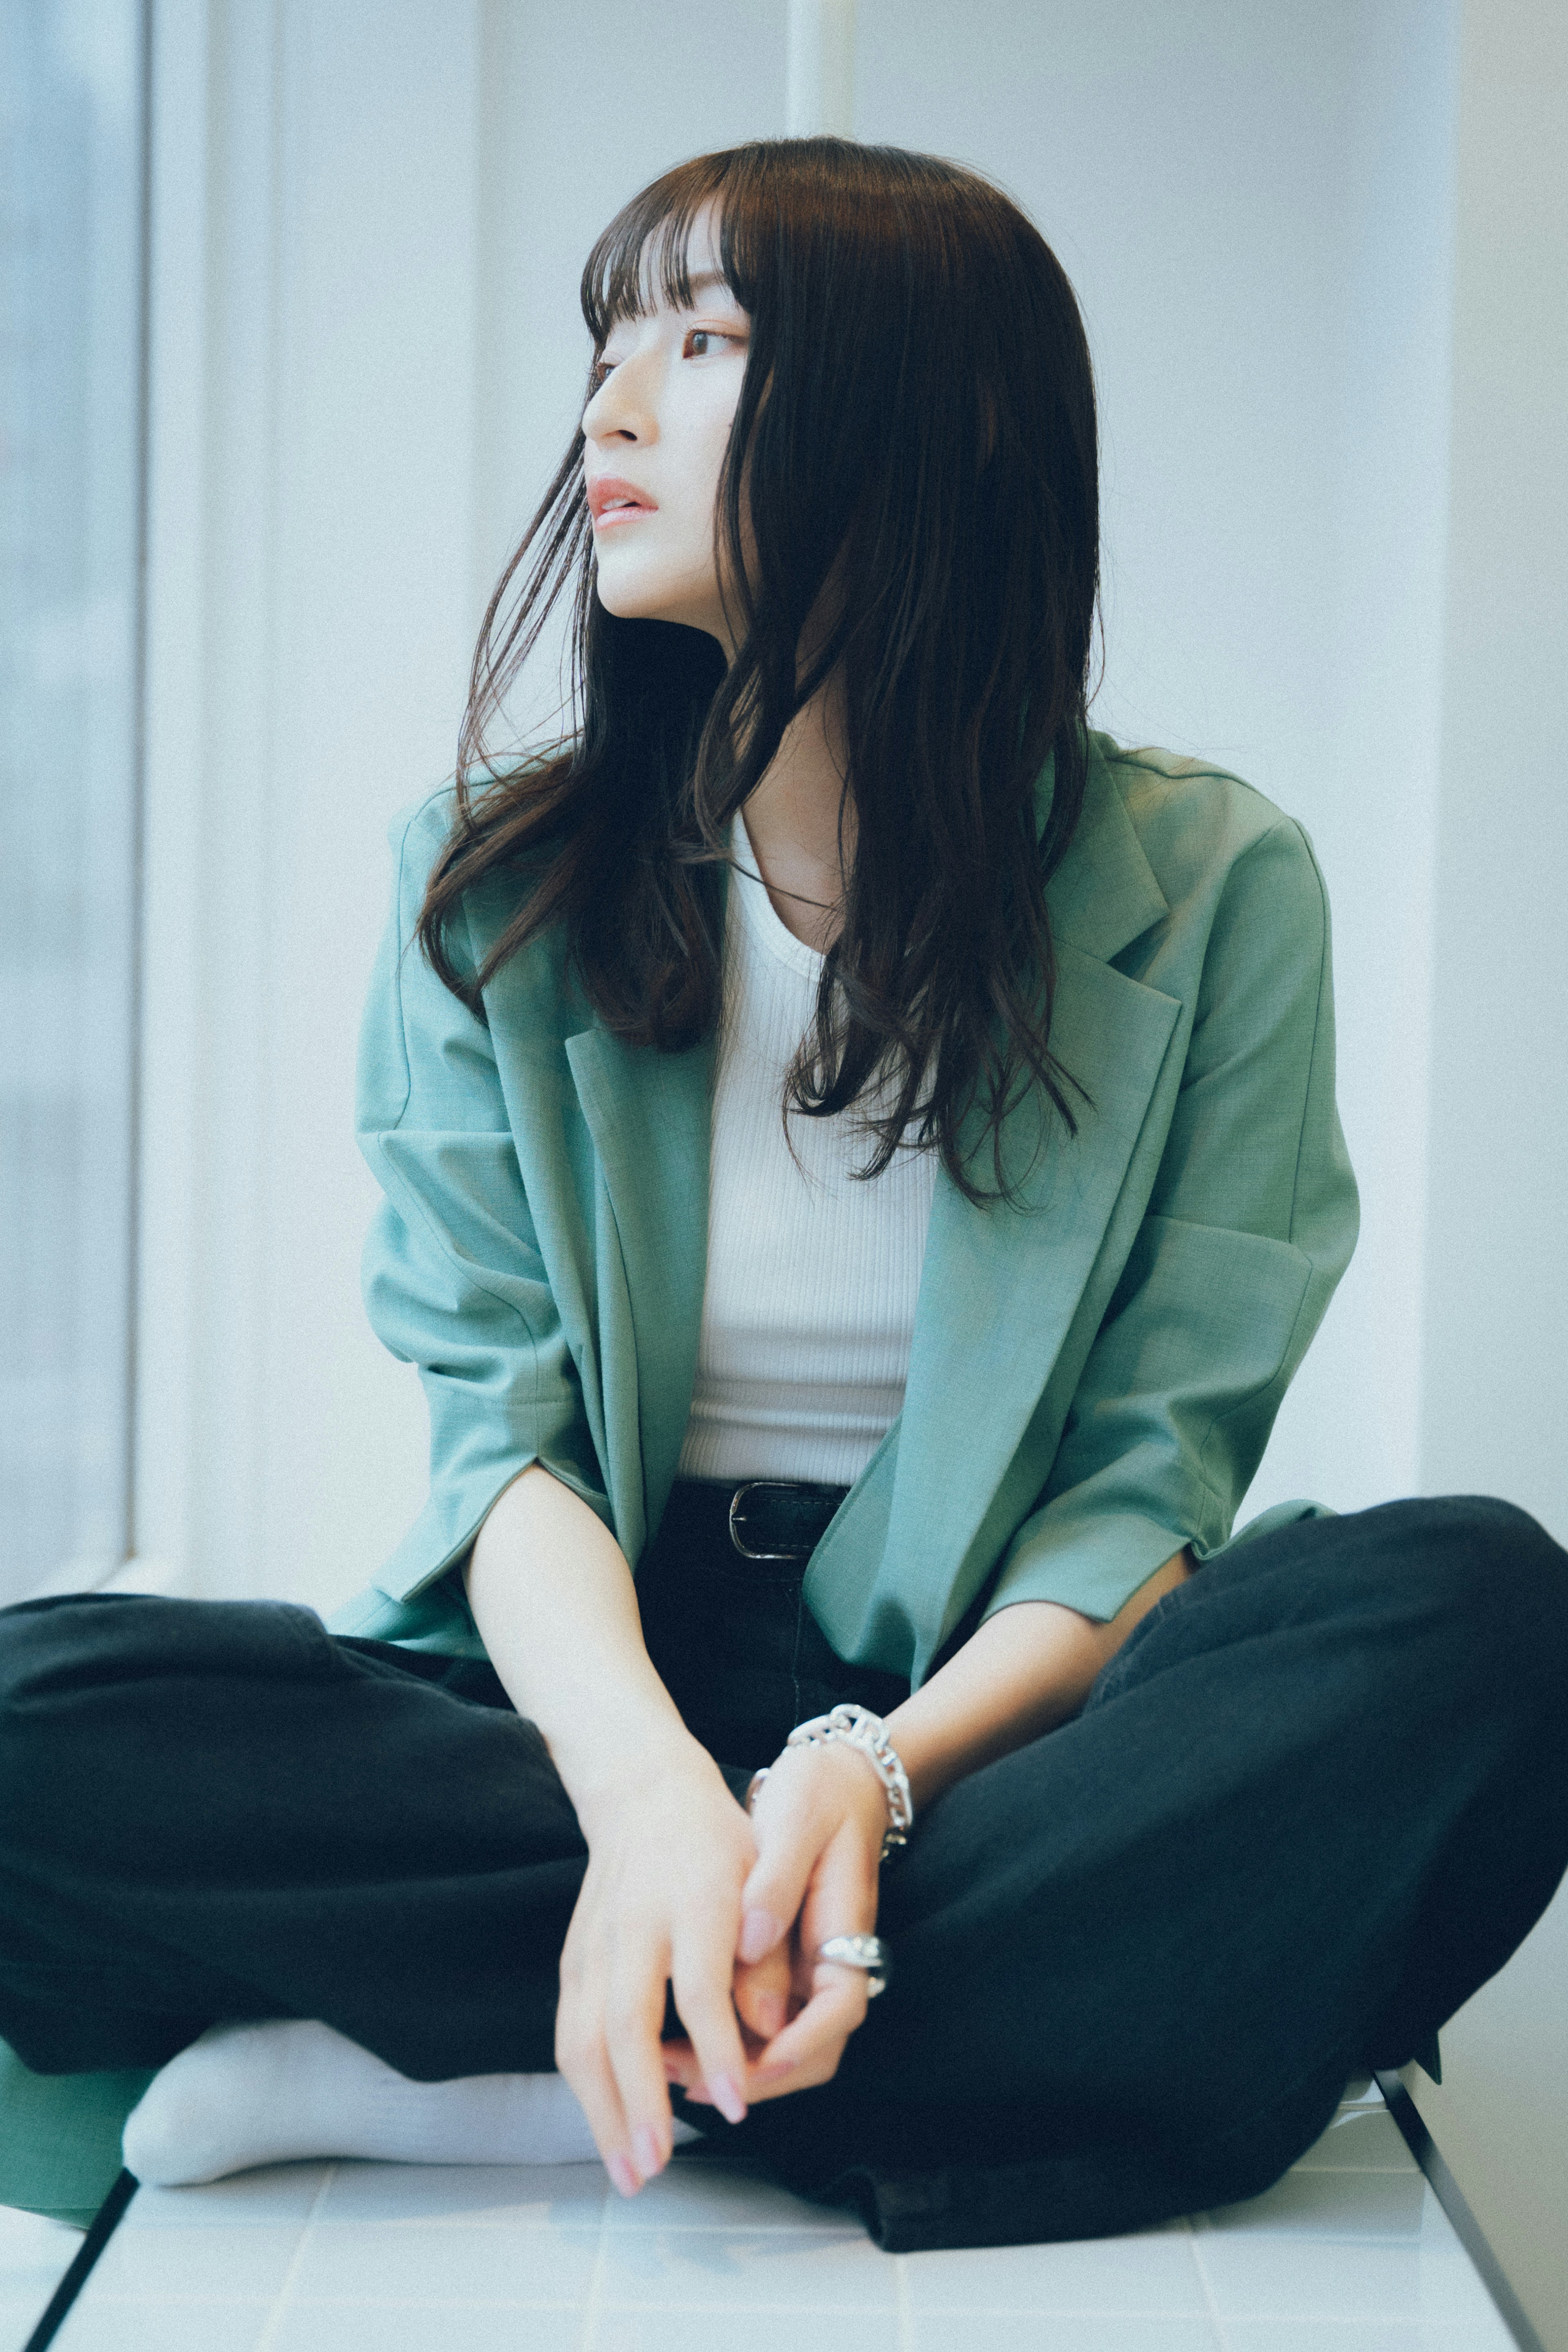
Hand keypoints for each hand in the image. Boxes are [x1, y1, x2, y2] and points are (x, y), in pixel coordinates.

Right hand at [557, 1738, 756, 2194]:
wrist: (645, 1794)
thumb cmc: (719, 1843)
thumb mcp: (765, 1878)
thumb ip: (772, 1957)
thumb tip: (771, 2036)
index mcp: (694, 1899)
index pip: (699, 1986)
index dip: (715, 2048)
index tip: (734, 2105)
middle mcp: (635, 1924)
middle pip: (624, 2024)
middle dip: (638, 2103)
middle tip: (656, 2168)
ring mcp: (594, 1943)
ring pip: (583, 2037)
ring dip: (602, 2112)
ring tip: (628, 2171)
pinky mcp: (572, 1959)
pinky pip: (570, 2032)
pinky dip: (585, 2086)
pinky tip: (608, 2125)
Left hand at [664, 1738, 887, 2108]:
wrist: (834, 1778)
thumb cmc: (818, 1794)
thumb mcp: (797, 1821)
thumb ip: (776, 1883)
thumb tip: (750, 1943)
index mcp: (845, 1930)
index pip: (838, 2010)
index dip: (796, 2047)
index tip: (744, 2067)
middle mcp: (832, 1963)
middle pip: (809, 2051)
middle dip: (749, 2077)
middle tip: (677, 2077)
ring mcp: (809, 1970)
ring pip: (781, 2047)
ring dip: (728, 2067)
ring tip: (660, 2066)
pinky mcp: (785, 1967)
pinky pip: (759, 2025)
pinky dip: (721, 2043)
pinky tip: (670, 2038)